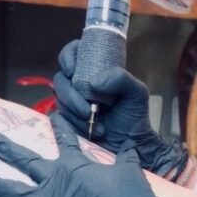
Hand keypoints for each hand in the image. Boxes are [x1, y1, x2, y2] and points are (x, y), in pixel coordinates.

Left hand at [0, 113, 196, 196]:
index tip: (52, 117)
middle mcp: (55, 179)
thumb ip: (126, 155)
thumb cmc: (132, 196)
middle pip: (20, 157)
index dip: (58, 125)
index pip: (64, 138)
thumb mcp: (131, 168)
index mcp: (75, 164)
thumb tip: (132, 146)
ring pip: (12, 190)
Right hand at [53, 40, 185, 175]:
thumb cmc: (134, 115)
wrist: (130, 144)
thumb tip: (93, 82)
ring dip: (75, 112)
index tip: (71, 69)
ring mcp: (71, 101)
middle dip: (72, 95)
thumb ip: (121, 79)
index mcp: (94, 69)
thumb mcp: (136, 92)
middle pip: (60, 79)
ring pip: (59, 99)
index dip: (68, 56)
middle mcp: (79, 83)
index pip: (73, 53)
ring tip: (96, 123)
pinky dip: (74, 124)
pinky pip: (59, 117)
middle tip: (89, 110)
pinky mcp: (66, 119)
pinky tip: (90, 130)